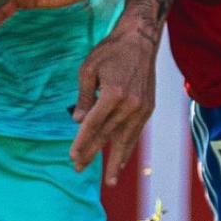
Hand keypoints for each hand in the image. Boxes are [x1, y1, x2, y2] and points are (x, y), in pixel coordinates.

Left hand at [71, 20, 156, 184]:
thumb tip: (78, 122)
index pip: (93, 125)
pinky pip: (136, 133)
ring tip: (109, 180)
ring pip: (125, 140)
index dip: (82, 142)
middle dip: (92, 154)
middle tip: (79, 169)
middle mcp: (130, 105)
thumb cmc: (111, 51)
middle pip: (107, 136)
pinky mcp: (148, 108)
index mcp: (113, 94)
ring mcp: (142, 108)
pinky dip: (128, 148)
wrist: (141, 40)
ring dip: (116, 161)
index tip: (72, 157)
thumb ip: (84, 97)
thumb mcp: (88, 69)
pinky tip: (122, 160)